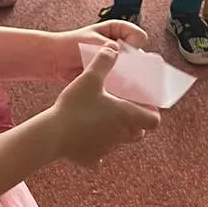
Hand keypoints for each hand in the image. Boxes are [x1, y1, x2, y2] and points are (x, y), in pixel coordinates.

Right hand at [49, 44, 159, 167]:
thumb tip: (113, 47)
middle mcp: (121, 135)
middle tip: (122, 111)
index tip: (144, 105)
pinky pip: (97, 156)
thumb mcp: (89, 78)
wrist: (53, 134)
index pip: (154, 120)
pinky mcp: (91, 159)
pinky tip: (83, 139)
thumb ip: (104, 61)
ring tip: (100, 121)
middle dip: (134, 123)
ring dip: (114, 134)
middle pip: (138, 133)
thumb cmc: (75, 106)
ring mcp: (106, 149)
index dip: (152, 113)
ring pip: (118, 143)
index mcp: (126, 116)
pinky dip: (94, 149)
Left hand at [50, 20, 149, 81]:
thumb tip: (130, 59)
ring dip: (127, 77)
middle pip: (137, 56)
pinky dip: (120, 86)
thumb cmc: (70, 44)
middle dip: (133, 65)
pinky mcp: (110, 75)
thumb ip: (111, 48)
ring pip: (131, 70)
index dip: (134, 45)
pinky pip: (121, 81)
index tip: (123, 52)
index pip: (139, 37)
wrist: (54, 60)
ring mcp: (116, 61)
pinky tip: (116, 90)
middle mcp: (119, 45)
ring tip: (120, 82)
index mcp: (117, 30)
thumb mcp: (94, 42)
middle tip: (124, 73)